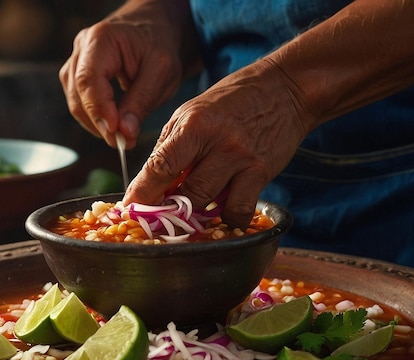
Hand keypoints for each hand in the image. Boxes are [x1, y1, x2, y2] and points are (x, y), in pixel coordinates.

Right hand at [59, 0, 195, 148]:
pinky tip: (116, 128)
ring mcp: (76, 63)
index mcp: (101, 39)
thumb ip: (142, 100)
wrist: (153, 32)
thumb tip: (125, 133)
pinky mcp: (78, 77)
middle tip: (124, 142)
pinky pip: (80, 104)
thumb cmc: (158, 46)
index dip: (99, 110)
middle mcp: (81, 49)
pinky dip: (97, 120)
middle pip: (78, 94)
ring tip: (124, 138)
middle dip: (100, 123)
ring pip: (76, 103)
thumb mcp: (161, 71)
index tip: (116, 132)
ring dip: (98, 125)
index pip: (89, 80)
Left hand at [124, 58, 313, 228]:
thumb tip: (148, 183)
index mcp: (193, 125)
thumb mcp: (192, 113)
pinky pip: (239, 211)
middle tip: (164, 212)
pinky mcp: (262, 172)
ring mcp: (241, 159)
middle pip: (184, 193)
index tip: (129, 208)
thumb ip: (170, 147)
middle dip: (170, 207)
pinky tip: (224, 209)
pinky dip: (228, 217)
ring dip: (198, 211)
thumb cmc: (232, 101)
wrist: (284, 88)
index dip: (142, 193)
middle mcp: (217, 142)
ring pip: (209, 204)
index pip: (160, 167)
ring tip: (195, 205)